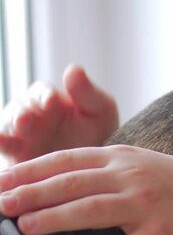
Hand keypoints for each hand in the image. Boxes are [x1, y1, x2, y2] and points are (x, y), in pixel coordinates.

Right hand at [0, 65, 118, 164]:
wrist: (97, 165)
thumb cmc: (100, 132)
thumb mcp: (101, 110)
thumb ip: (87, 92)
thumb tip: (74, 68)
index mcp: (50, 100)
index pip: (41, 92)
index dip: (44, 96)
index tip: (51, 102)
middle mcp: (31, 115)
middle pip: (18, 109)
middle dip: (22, 114)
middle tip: (26, 120)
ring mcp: (20, 137)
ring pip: (7, 127)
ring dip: (10, 129)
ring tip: (19, 130)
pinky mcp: (15, 158)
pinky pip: (3, 148)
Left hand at [0, 145, 172, 234]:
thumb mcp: (144, 166)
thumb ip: (106, 171)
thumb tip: (58, 186)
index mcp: (125, 158)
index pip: (67, 161)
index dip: (30, 172)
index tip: (0, 183)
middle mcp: (133, 177)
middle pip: (73, 183)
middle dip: (32, 193)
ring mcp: (149, 205)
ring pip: (94, 210)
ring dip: (57, 219)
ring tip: (26, 228)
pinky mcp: (165, 234)